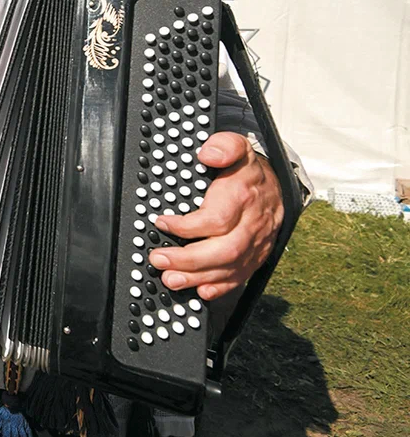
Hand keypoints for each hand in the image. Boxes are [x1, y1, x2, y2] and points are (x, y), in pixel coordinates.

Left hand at [149, 132, 283, 300]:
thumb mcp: (237, 145)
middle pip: (223, 250)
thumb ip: (224, 146)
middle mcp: (253, 224)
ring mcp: (257, 243)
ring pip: (230, 267)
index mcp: (243, 196)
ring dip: (198, 277)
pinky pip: (241, 276)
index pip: (216, 219)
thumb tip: (208, 153)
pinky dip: (221, 287)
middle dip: (188, 259)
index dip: (186, 226)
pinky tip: (201, 291)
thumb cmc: (248, 169)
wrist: (276, 184)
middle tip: (159, 259)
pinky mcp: (257, 256)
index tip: (161, 222)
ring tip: (170, 278)